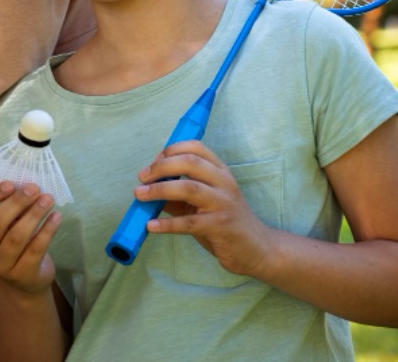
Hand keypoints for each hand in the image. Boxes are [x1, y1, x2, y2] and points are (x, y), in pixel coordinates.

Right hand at [0, 182, 60, 295]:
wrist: (24, 278)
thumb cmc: (11, 239)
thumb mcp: (4, 223)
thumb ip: (8, 205)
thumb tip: (25, 184)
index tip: (11, 183)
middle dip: (16, 202)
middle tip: (34, 188)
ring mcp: (0, 266)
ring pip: (16, 236)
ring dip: (34, 214)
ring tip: (48, 199)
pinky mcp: (21, 275)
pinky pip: (35, 249)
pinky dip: (47, 231)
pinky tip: (56, 217)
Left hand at [135, 140, 274, 277]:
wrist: (258, 249)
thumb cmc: (223, 221)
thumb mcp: (203, 202)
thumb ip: (178, 193)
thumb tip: (146, 188)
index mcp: (220, 171)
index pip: (196, 147)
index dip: (171, 150)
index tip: (153, 161)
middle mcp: (224, 182)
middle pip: (190, 162)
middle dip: (161, 166)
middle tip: (142, 177)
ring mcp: (224, 203)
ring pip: (188, 188)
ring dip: (159, 190)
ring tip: (139, 195)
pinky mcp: (221, 226)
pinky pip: (189, 222)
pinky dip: (167, 223)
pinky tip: (151, 225)